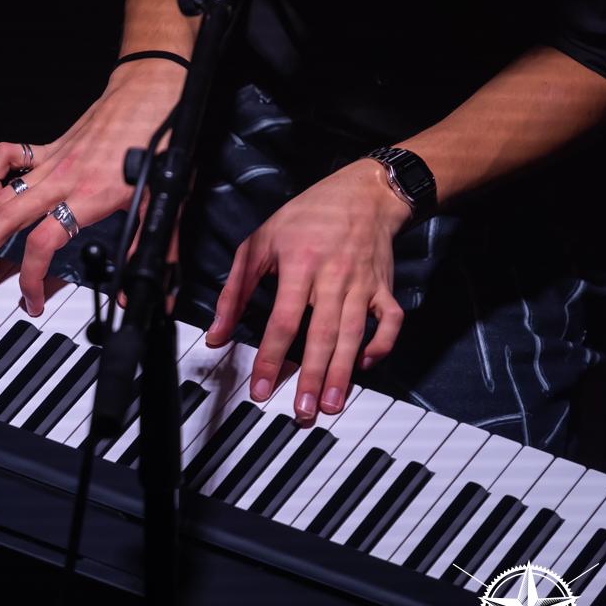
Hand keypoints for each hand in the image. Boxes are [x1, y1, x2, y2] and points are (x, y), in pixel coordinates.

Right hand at [0, 60, 185, 313]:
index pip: (43, 244)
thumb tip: (137, 290)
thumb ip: (147, 247)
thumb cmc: (159, 138)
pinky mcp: (48, 148)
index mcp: (89, 196)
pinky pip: (7, 158)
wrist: (149, 90)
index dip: (30, 277)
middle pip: (7, 221)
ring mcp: (51, 163)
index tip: (31, 301)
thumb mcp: (162, 200)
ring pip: (2, 196)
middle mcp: (63, 180)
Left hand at [204, 159, 412, 424]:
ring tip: (331, 405)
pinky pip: (389, 322)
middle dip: (311, 377)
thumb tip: (216, 336)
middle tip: (303, 412)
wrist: (364, 193)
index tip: (261, 391)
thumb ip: (234, 291)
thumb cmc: (306, 217)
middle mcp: (332, 277)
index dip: (271, 358)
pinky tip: (365, 366)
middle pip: (321, 335)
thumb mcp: (259, 243)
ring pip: (354, 335)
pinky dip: (381, 345)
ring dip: (343, 373)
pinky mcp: (384, 288)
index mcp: (298, 265)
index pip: (282, 321)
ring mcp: (362, 284)